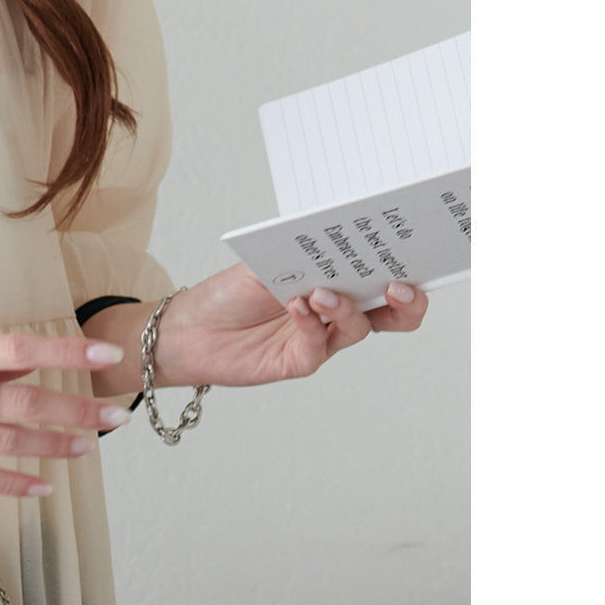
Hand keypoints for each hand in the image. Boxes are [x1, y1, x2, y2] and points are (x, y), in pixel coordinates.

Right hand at [0, 330, 135, 498]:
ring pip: (5, 440)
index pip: (13, 348)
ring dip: (53, 444)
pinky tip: (44, 486)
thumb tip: (29, 363)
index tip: (106, 354)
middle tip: (114, 414)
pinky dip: (14, 483)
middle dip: (74, 408)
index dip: (63, 351)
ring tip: (87, 445)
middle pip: (19, 401)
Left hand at [154, 262, 429, 387]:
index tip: (416, 251)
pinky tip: (297, 306)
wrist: (188, 330)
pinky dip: (311, 324)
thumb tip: (335, 243)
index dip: (409, 266)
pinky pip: (319, 346)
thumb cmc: (228, 294)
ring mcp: (321, 337)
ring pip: (358, 328)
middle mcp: (336, 311)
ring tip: (321, 293)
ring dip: (346, 308)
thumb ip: (302, 256)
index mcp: (336, 280)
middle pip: (392, 312)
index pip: (384, 275)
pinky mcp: (300, 360)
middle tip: (397, 284)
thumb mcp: (266, 262)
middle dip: (405, 298)